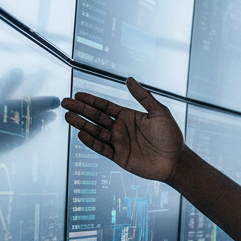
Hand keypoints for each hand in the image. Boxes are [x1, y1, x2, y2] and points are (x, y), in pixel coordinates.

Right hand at [63, 77, 185, 181]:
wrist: (176, 161)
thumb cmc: (171, 136)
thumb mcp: (159, 112)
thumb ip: (143, 97)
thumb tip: (129, 79)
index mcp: (128, 116)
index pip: (105, 106)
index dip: (91, 101)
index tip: (77, 95)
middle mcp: (121, 129)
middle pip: (96, 117)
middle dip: (80, 110)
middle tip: (65, 102)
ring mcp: (118, 143)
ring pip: (96, 132)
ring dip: (81, 124)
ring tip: (68, 116)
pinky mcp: (119, 156)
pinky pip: (101, 148)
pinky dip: (91, 142)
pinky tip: (82, 133)